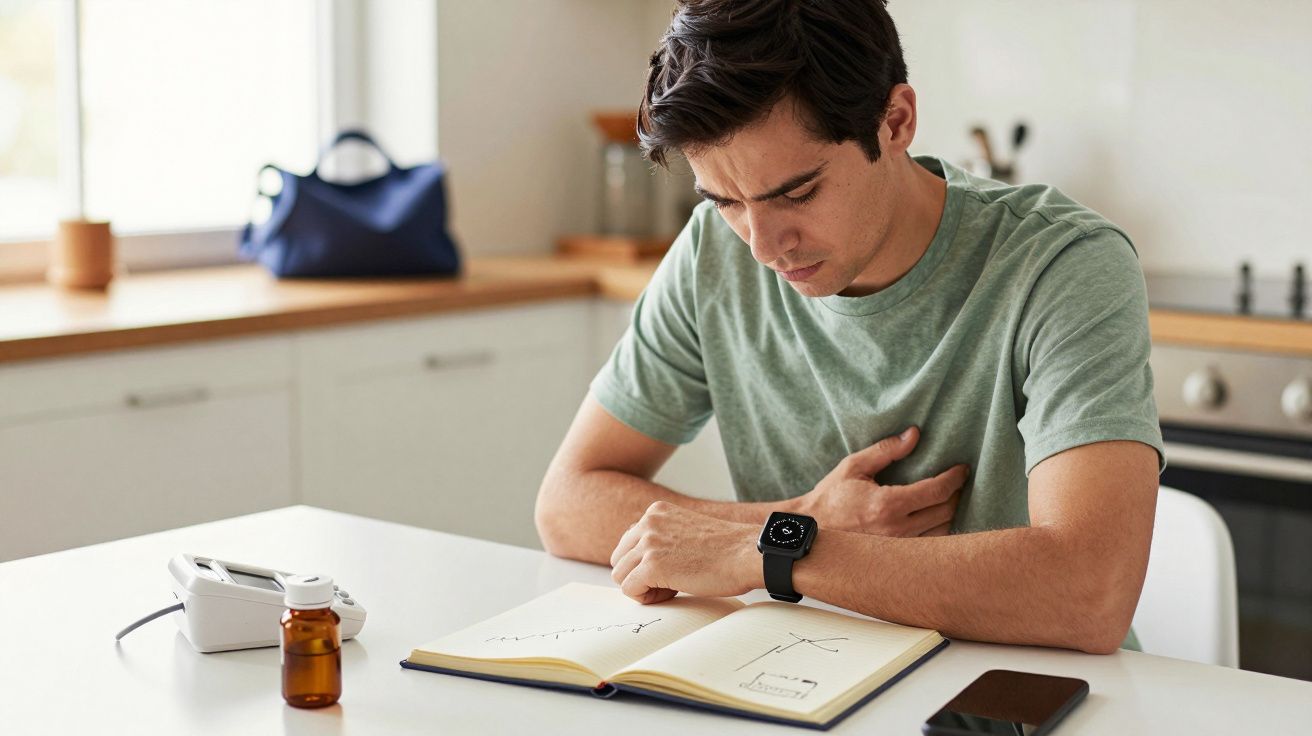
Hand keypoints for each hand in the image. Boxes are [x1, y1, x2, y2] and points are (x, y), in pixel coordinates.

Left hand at [609, 502, 762, 603]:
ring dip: (644, 588)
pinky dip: (647, 598)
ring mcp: (649, 543)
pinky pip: (629, 590)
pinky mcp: (653, 565)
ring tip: (672, 588)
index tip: (669, 569)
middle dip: (638, 575)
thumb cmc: (726, 550)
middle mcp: (648, 522)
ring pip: (620, 576)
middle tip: (668, 582)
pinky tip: (672, 594)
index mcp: (656, 511)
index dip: (644, 563)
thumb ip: (662, 538)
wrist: (746, 554)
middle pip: (619, 559)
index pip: (628, 543)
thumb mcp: (686, 531)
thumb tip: (640, 562)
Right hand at [795, 427, 967, 536]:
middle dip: (957, 494)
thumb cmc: (831, 496)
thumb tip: (914, 434)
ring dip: (952, 513)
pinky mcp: (896, 556)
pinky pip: (930, 545)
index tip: (963, 468)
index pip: (937, 491)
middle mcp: (897, 530)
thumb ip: (886, 450)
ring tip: (952, 497)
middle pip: (947, 512)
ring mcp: (898, 547)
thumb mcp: (853, 466)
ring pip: (943, 532)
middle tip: (959, 480)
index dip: (955, 478)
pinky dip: (941, 530)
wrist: (812, 529)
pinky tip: (938, 517)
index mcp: (887, 505)